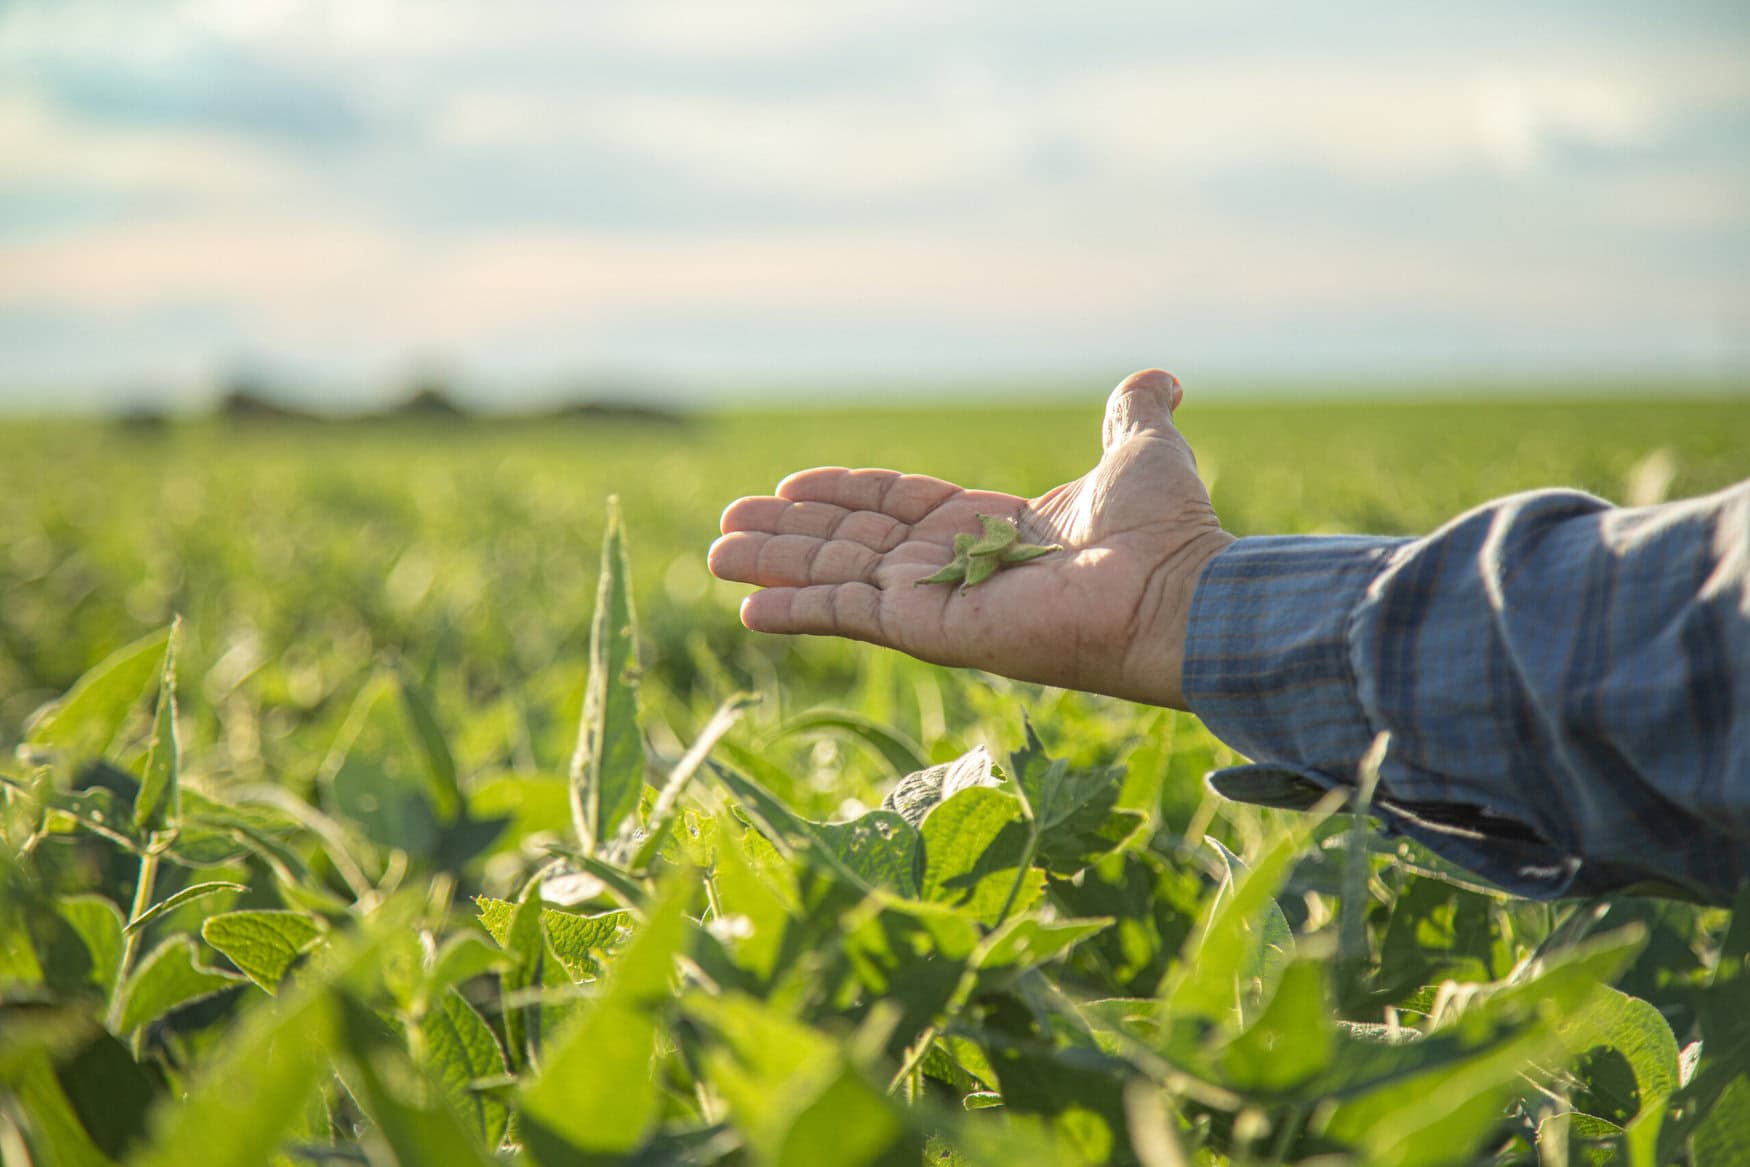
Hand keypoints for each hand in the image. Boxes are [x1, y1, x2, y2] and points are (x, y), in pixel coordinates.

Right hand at [707, 370, 1234, 709]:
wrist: (1173, 588)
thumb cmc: (1163, 531)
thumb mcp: (1137, 452)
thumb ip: (1131, 414)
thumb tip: (1156, 378)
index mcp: (994, 532)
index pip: (901, 509)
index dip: (846, 496)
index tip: (791, 487)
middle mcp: (959, 571)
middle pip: (854, 546)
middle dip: (790, 536)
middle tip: (726, 527)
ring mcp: (941, 604)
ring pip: (838, 577)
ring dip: (776, 566)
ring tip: (715, 554)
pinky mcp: (931, 629)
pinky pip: (850, 614)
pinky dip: (797, 611)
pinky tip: (747, 608)